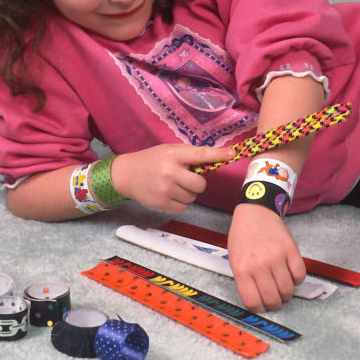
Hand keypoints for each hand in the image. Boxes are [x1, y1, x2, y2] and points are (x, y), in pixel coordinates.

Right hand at [110, 143, 232, 213]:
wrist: (127, 174)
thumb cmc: (152, 160)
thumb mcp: (169, 151)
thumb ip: (189, 156)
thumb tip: (215, 163)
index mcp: (173, 155)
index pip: (200, 154)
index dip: (217, 155)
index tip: (231, 154)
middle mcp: (170, 172)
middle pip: (200, 184)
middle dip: (196, 183)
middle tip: (185, 178)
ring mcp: (166, 190)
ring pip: (193, 197)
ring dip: (187, 193)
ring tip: (173, 185)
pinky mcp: (162, 204)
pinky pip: (184, 207)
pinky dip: (180, 203)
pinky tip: (168, 194)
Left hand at [227, 202, 305, 312]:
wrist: (255, 212)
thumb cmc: (243, 236)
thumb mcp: (235, 259)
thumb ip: (245, 280)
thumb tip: (258, 301)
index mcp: (242, 269)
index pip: (253, 302)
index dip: (259, 308)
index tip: (261, 306)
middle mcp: (259, 265)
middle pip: (273, 299)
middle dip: (274, 304)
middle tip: (274, 299)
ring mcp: (276, 257)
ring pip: (288, 290)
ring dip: (286, 294)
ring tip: (282, 287)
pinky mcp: (291, 249)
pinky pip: (300, 275)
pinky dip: (297, 280)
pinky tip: (290, 275)